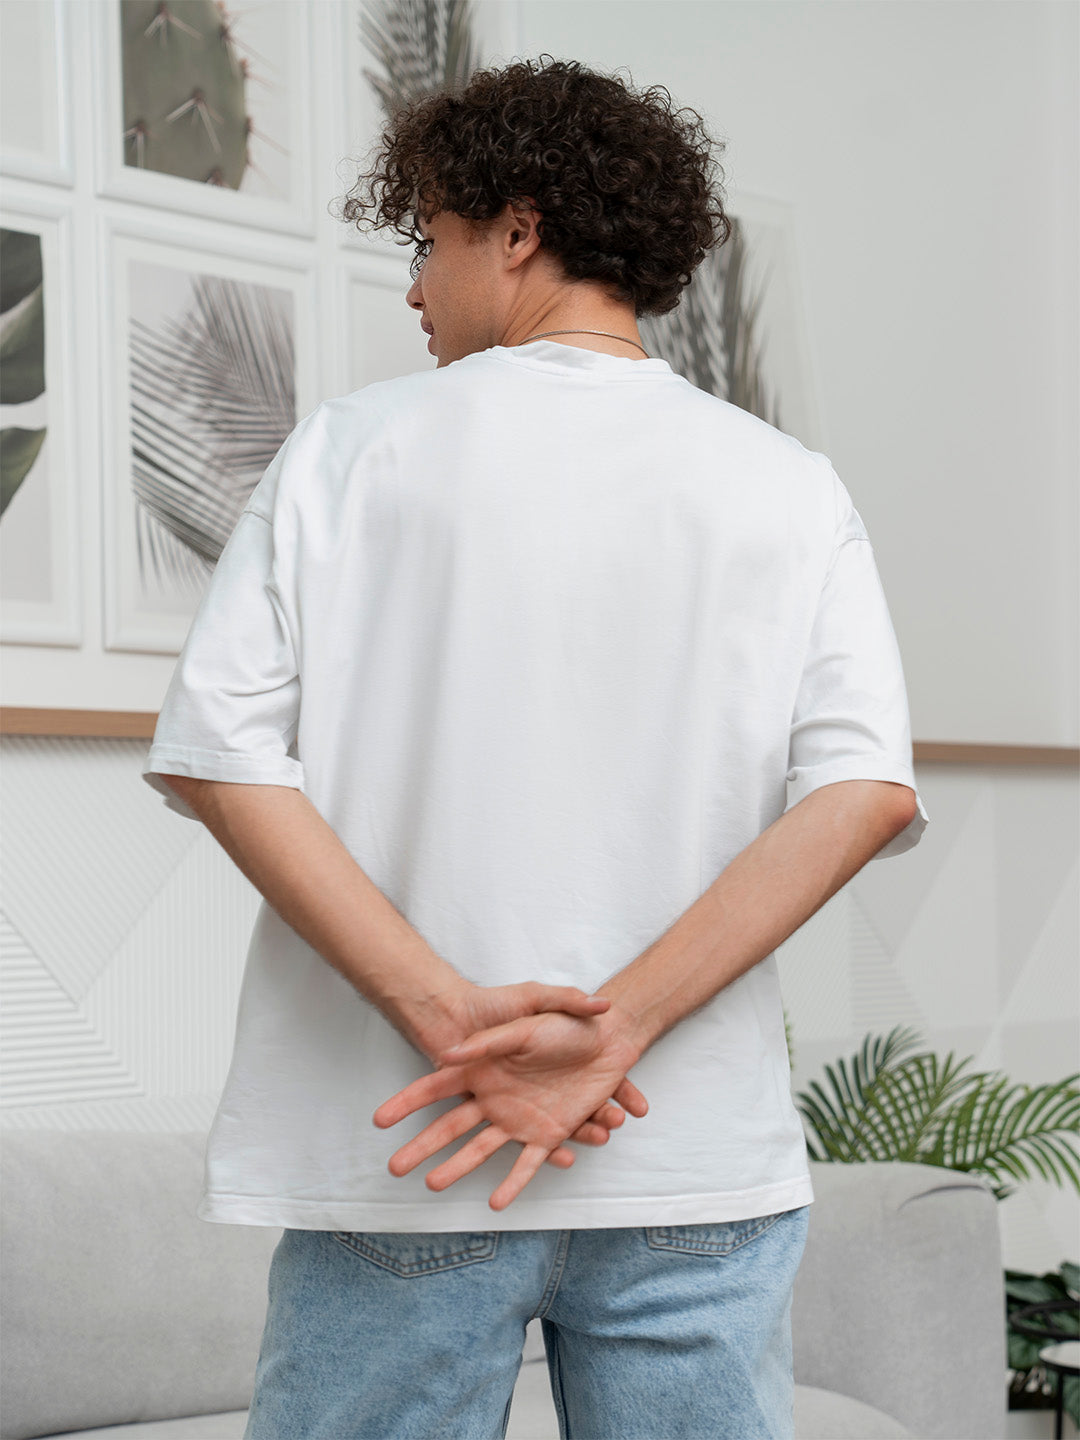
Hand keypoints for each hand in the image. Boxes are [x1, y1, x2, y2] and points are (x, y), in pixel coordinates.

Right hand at [373, 1005, 646, 1210]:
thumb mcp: (525, 1022)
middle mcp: (495, 1099)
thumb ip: (488, 1042)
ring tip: (431, 1185)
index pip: (437, 1087)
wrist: (607, 1042)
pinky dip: (513, 1184)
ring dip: (457, 1168)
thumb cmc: (563, 1026)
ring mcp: (519, 1120)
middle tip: (393, 1168)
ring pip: (480, 1150)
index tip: (379, 1120)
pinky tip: (496, 1204)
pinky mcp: (547, 1134)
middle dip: (421, 1146)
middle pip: (450, 1127)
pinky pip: (527, 1164)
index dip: (409, 1103)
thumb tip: (449, 1054)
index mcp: (485, 1070)